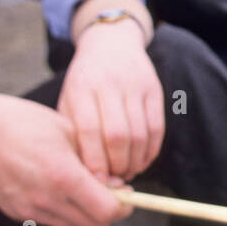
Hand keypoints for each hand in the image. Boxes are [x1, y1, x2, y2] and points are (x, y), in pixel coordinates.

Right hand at [0, 91, 132, 225]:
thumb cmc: (24, 122)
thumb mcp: (68, 131)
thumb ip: (95, 160)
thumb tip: (117, 184)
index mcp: (63, 176)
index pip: (107, 211)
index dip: (124, 206)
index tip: (127, 194)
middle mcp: (46, 199)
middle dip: (109, 212)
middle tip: (112, 193)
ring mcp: (29, 209)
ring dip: (87, 213)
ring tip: (85, 188)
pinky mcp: (16, 213)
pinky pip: (52, 220)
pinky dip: (64, 211)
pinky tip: (59, 187)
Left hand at [58, 19, 165, 182]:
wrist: (110, 44)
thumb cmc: (84, 82)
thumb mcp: (69, 100)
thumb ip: (73, 134)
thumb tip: (84, 175)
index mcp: (82, 88)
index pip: (89, 130)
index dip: (94, 161)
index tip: (95, 181)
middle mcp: (109, 84)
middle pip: (117, 135)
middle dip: (117, 165)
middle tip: (114, 181)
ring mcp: (135, 85)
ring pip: (140, 134)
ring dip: (135, 162)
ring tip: (127, 173)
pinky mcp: (155, 89)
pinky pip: (157, 128)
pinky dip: (151, 151)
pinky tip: (141, 162)